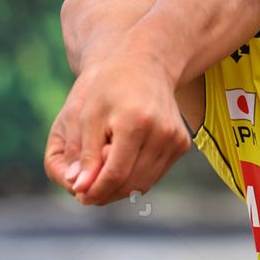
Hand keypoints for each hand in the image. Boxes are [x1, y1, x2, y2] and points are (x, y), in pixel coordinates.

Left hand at [49, 47, 191, 205]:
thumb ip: (83, 153)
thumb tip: (78, 187)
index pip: (116, 173)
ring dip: (120, 189)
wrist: (143, 64)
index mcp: (136, 122)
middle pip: (132, 182)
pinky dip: (135, 178)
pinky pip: (155, 174)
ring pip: (145, 183)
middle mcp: (162, 132)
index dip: (96, 190)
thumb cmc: (108, 87)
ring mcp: (176, 139)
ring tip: (99, 181)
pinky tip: (119, 169)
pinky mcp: (182, 144)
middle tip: (85, 193)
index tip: (79, 195)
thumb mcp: (87, 115)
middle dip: (106, 193)